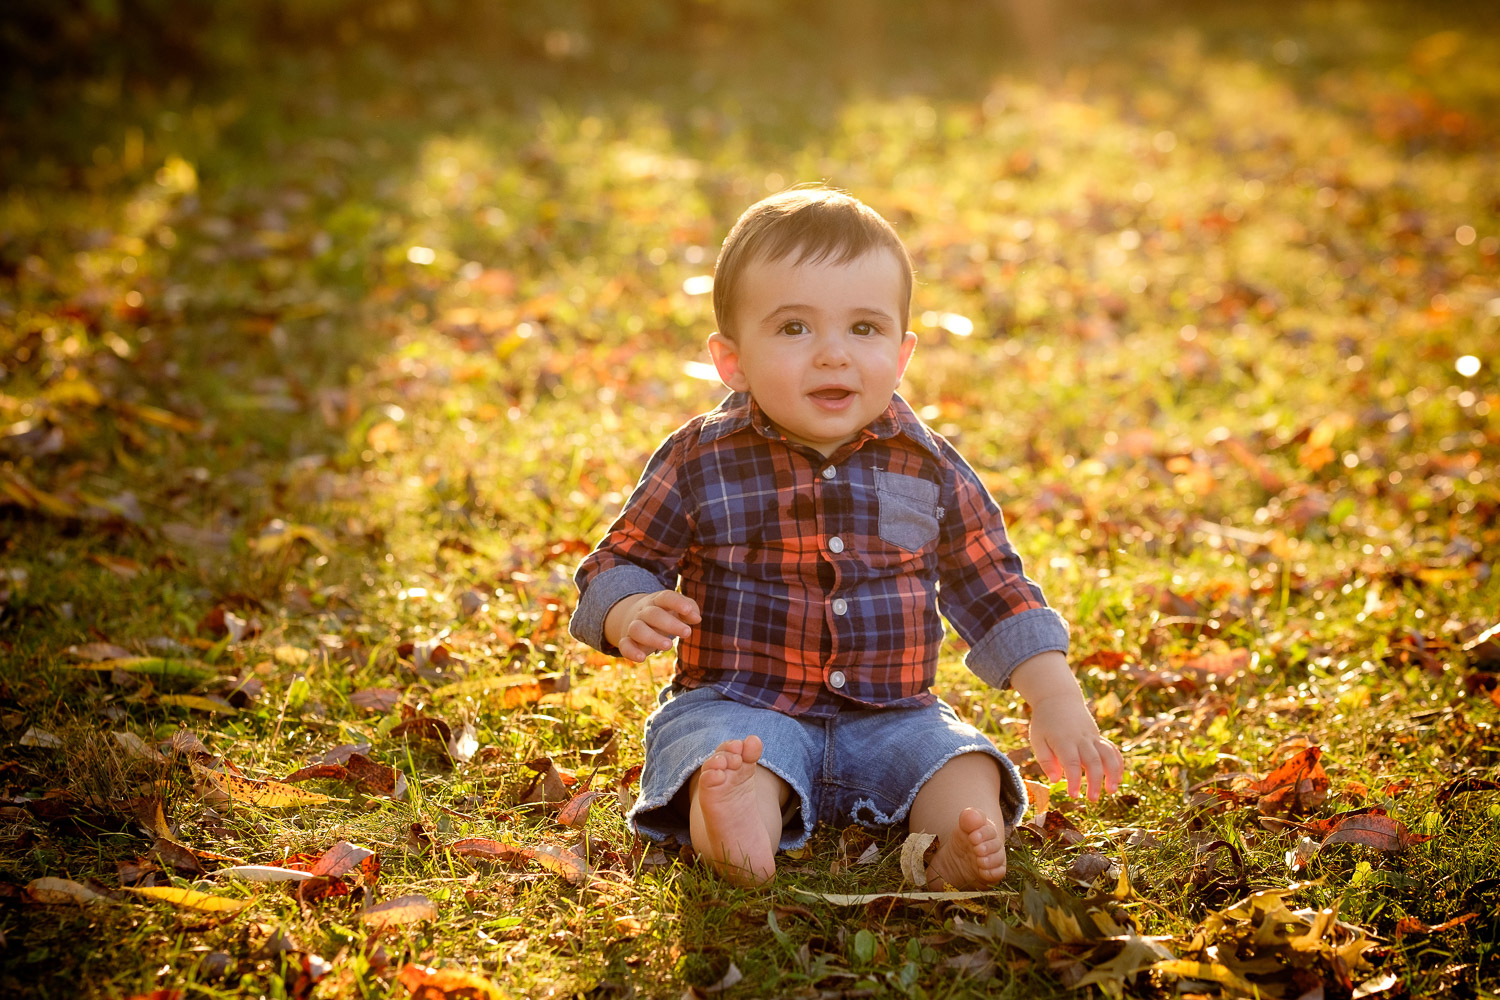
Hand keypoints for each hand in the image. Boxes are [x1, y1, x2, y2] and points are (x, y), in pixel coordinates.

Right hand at [604, 590, 700, 661]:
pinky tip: (642, 658)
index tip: (688, 610)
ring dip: (652, 638)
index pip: (665, 597)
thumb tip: (697, 618)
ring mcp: (633, 626)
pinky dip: (631, 652)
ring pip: (637, 629)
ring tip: (669, 646)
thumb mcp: (679, 608)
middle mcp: (644, 612)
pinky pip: (624, 645)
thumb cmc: (666, 613)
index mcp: (657, 601)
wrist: (638, 618)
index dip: (676, 602)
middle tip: (687, 632)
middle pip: (653, 614)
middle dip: (670, 624)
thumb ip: (690, 610)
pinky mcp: (627, 641)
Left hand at [1009, 651, 1123, 800]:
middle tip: (1092, 799)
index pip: (1072, 763)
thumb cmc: (1044, 722)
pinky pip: (1112, 750)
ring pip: (1108, 755)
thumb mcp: (1037, 739)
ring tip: (1112, 791)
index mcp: (1064, 740)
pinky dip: (1118, 763)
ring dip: (1113, 773)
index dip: (1075, 780)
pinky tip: (1117, 778)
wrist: (1058, 698)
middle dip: (1095, 782)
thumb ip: (1046, 760)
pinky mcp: (1098, 737)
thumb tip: (1056, 780)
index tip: (1074, 795)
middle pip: (1093, 761)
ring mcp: (1092, 737)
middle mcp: (1081, 739)